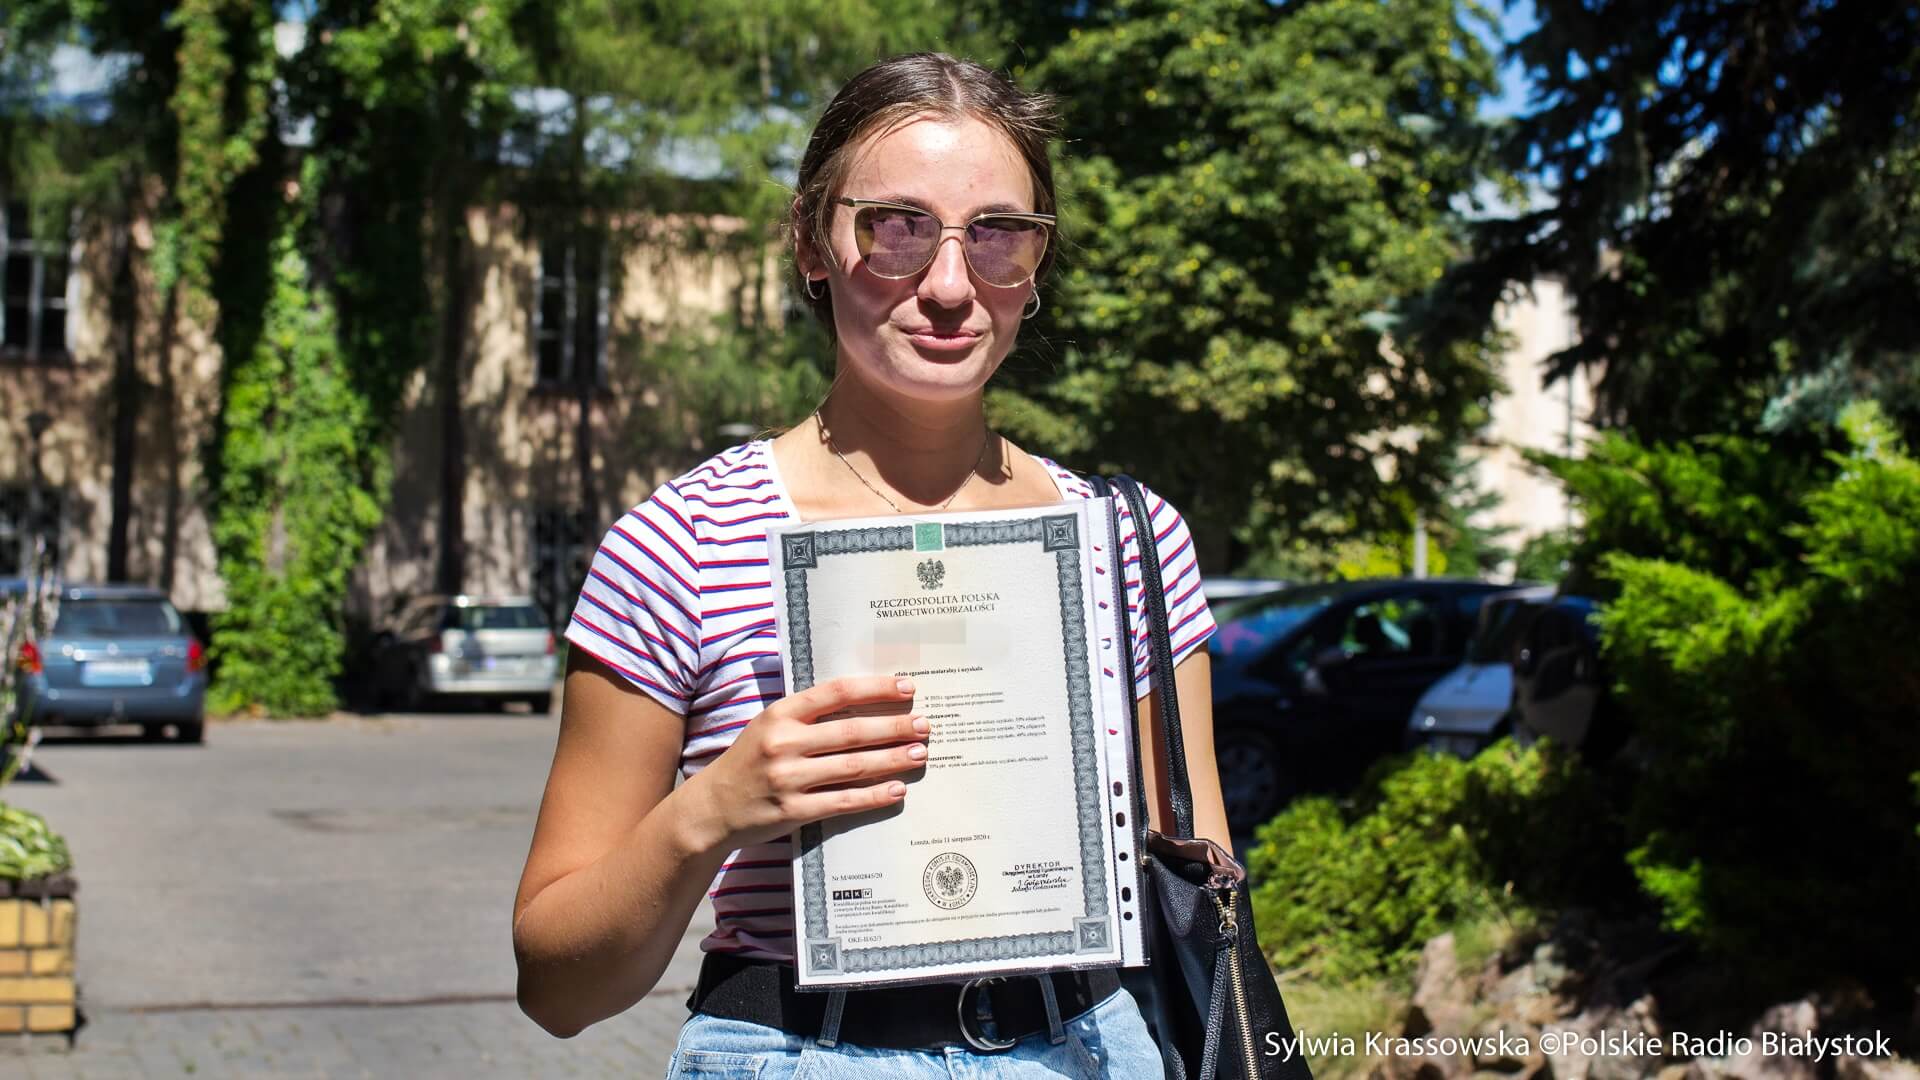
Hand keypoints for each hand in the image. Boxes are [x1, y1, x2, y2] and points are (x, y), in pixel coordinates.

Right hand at [683, 675, 927, 850]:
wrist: (712, 808)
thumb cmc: (749, 760)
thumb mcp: (769, 725)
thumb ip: (809, 714)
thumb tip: (866, 704)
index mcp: (780, 713)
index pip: (837, 693)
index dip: (876, 688)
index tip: (907, 688)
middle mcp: (784, 743)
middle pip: (852, 731)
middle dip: (894, 727)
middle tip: (924, 725)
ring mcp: (788, 779)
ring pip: (853, 766)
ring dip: (892, 759)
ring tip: (919, 754)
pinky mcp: (793, 811)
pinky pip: (844, 801)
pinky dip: (874, 795)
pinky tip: (897, 789)